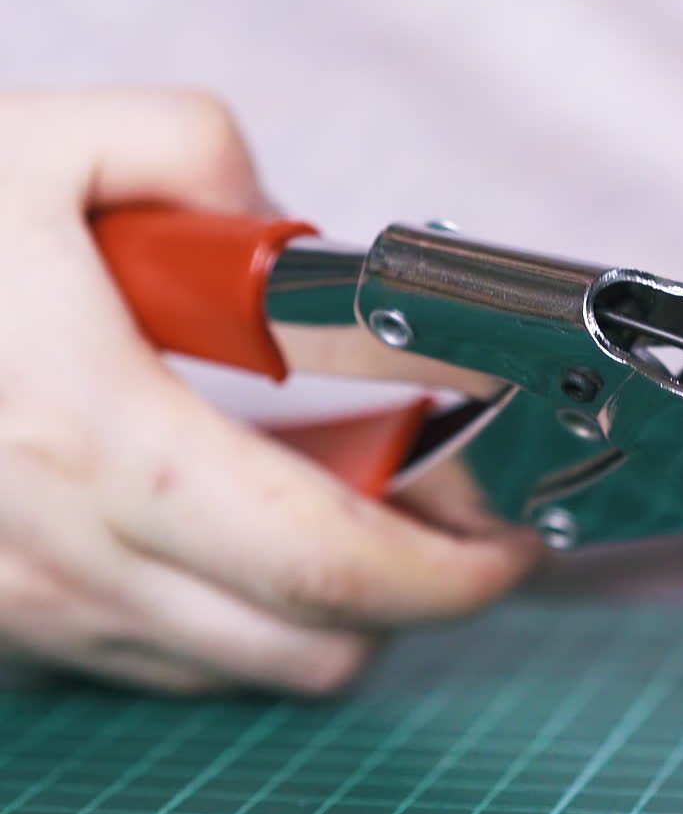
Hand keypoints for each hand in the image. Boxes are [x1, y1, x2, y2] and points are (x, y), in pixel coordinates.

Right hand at [0, 87, 541, 693]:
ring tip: (325, 503)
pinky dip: (233, 615)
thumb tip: (277, 240)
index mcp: (100, 439)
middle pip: (308, 648)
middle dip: (408, 597)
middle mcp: (72, 556)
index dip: (445, 569)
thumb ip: (199, 154)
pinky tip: (222, 527)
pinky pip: (168, 661)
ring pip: (244, 669)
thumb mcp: (51, 144)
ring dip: (319, 604)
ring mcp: (39, 611)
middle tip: (433, 513)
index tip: (502, 541)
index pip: (325, 562)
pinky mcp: (15, 629)